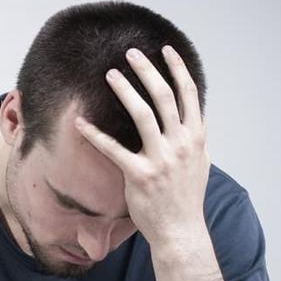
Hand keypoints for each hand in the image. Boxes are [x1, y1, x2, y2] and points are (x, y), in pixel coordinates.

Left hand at [75, 45, 209, 249]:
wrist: (181, 231)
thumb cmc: (186, 197)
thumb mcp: (200, 163)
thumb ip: (196, 138)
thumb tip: (196, 117)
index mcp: (195, 137)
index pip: (189, 94)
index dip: (178, 69)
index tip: (166, 50)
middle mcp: (181, 143)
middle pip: (164, 97)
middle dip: (147, 70)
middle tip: (131, 53)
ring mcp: (161, 159)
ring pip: (143, 114)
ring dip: (125, 91)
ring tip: (110, 74)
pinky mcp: (139, 175)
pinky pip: (114, 149)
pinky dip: (95, 134)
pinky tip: (80, 122)